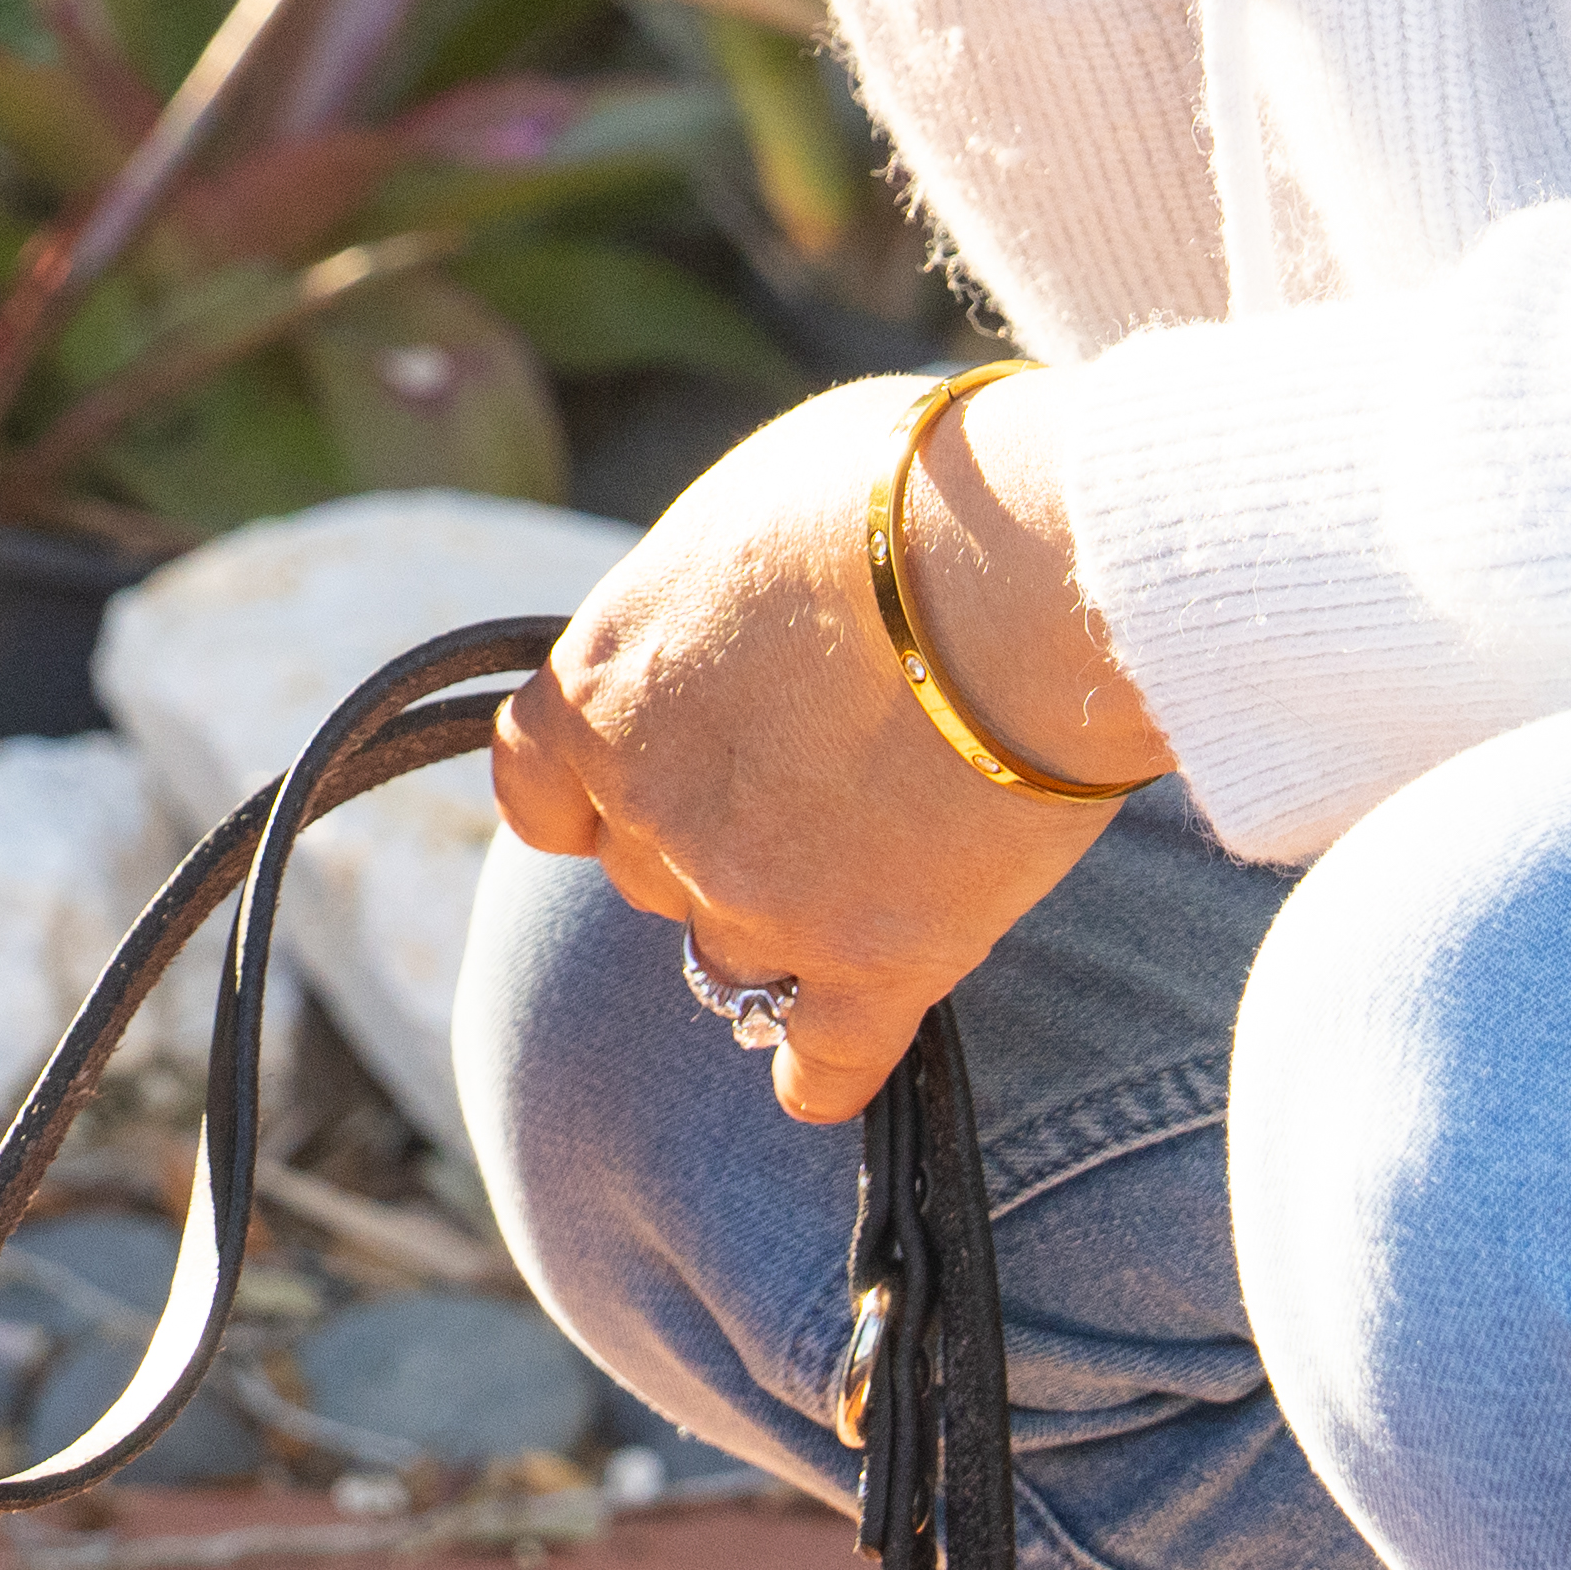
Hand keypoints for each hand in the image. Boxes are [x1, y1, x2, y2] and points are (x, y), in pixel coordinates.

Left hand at [490, 366, 1164, 1128]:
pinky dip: (823, 1070)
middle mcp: (655, 810)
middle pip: (647, 871)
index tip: (633, 782)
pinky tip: (824, 1076)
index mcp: (606, 685)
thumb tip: (740, 608)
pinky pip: (825, 1060)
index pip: (538, 785)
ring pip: (733, 960)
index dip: (589, 790)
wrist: (1032, 571)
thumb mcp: (756, 506)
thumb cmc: (903, 493)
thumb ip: (714, 596)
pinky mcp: (876, 966)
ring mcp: (760, 900)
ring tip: (854, 884)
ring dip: (778, 932)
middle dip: (710, 840)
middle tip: (809, 788)